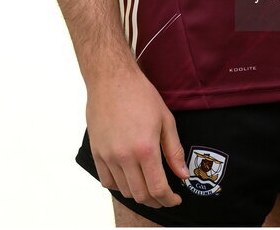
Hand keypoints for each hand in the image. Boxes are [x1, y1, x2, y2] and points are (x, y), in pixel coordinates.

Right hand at [86, 62, 189, 207]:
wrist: (111, 79)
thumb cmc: (139, 94)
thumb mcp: (165, 119)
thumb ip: (174, 150)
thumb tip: (182, 175)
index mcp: (145, 148)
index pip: (158, 188)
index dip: (168, 200)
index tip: (175, 200)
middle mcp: (125, 157)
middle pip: (141, 194)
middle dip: (156, 201)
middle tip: (165, 196)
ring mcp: (108, 156)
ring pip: (124, 190)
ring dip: (139, 194)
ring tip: (149, 186)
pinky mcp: (96, 152)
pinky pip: (107, 181)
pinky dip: (119, 186)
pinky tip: (129, 178)